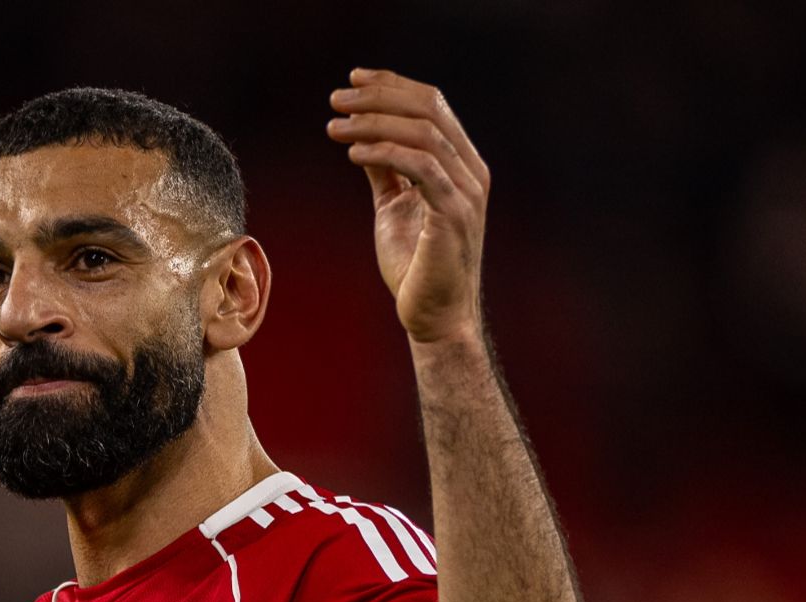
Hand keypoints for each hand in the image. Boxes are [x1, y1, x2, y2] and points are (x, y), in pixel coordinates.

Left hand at [326, 69, 491, 344]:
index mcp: (461, 164)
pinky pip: (421, 167)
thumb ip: (386, 170)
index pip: (432, 104)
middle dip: (379, 96)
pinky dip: (385, 153)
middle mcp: (471, 171)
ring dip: (373, 122)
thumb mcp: (395, 206)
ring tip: (334, 126)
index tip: (352, 80)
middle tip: (335, 98)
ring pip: (423, 133)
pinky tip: (353, 152)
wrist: (433, 317)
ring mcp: (466, 192)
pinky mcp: (453, 215)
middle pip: (429, 109)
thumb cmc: (415, 265)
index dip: (392, 85)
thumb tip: (364, 134)